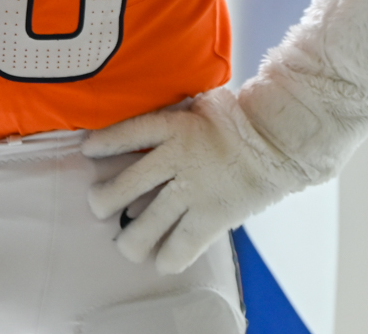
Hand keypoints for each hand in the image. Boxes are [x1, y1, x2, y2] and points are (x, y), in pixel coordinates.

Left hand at [82, 88, 302, 273]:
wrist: (279, 140)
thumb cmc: (242, 119)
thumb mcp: (203, 104)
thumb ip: (177, 116)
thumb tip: (154, 123)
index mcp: (174, 126)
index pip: (128, 134)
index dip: (104, 143)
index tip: (88, 151)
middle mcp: (177, 158)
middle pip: (127, 185)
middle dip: (105, 200)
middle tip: (98, 206)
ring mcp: (193, 189)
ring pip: (148, 222)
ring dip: (132, 238)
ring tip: (126, 244)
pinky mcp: (212, 216)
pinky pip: (183, 244)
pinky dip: (169, 257)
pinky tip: (162, 263)